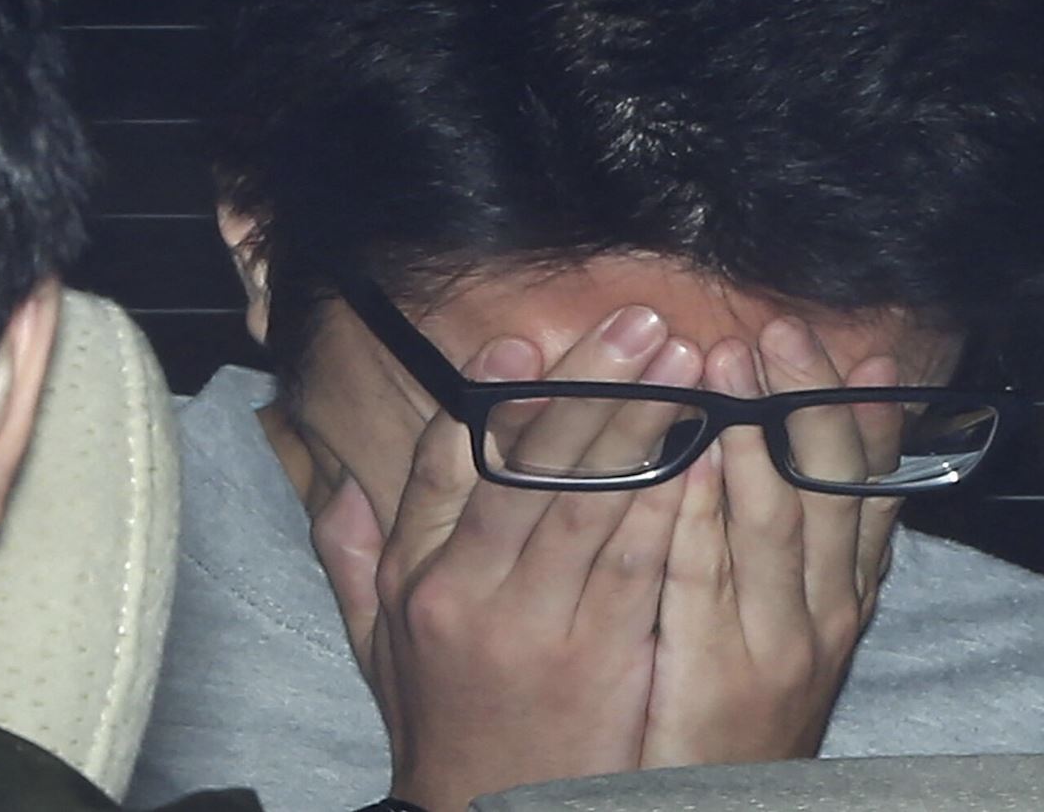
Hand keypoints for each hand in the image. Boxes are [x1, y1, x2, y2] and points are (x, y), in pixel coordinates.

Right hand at [314, 305, 704, 811]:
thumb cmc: (443, 721)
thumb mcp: (377, 644)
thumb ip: (356, 557)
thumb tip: (338, 481)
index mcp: (420, 576)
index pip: (444, 466)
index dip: (483, 398)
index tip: (519, 343)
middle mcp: (472, 589)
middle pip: (529, 463)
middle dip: (590, 384)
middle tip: (640, 323)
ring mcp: (539, 622)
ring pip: (593, 499)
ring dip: (644, 421)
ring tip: (686, 362)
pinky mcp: (601, 656)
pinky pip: (638, 563)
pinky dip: (670, 501)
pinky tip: (705, 449)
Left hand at [641, 316, 902, 765]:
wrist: (724, 808)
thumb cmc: (747, 705)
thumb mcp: (792, 622)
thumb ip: (800, 544)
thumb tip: (795, 451)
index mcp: (848, 590)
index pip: (870, 487)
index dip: (866, 414)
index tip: (864, 350)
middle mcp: (829, 610)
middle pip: (830, 486)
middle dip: (808, 399)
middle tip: (781, 328)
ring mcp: (783, 642)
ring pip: (779, 520)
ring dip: (758, 433)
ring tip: (730, 359)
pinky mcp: (725, 671)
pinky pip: (714, 579)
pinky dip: (706, 514)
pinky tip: (693, 459)